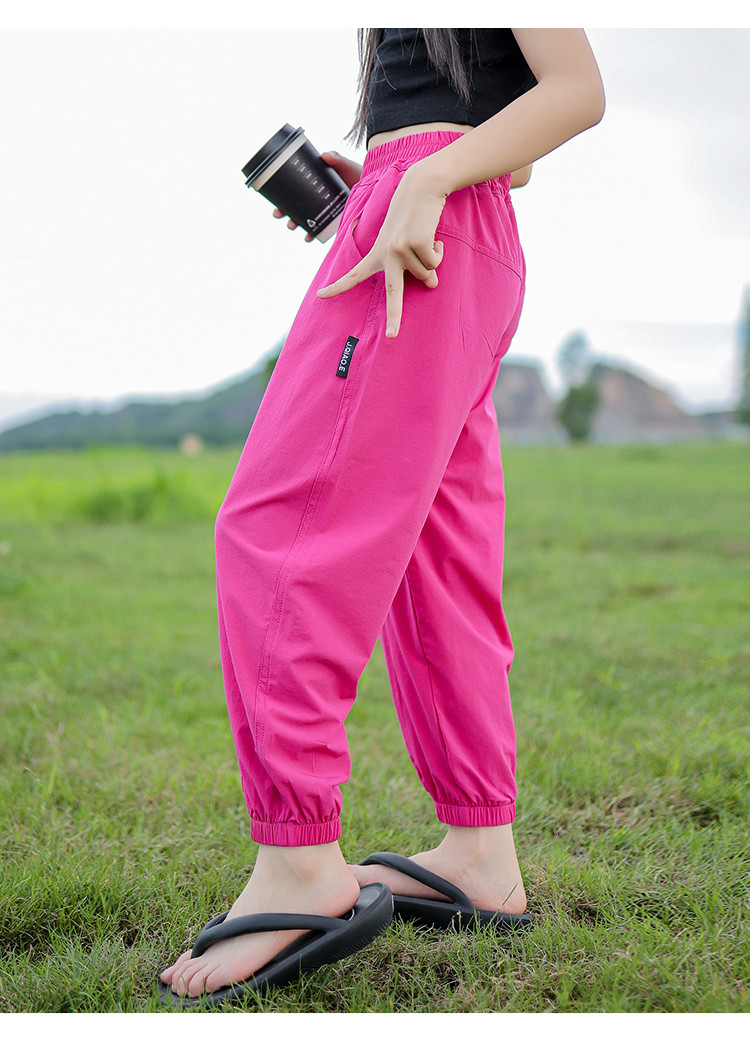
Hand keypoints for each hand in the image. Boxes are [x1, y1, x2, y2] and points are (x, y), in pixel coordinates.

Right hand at [272, 151, 362, 241]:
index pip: (293, 191)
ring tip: (293, 226)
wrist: (373, 187)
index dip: (281, 197)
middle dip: (284, 212)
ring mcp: (323, 211)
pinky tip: (308, 236)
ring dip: (295, 223)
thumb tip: (325, 155)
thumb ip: (336, 159)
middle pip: (294, 207)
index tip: (274, 201)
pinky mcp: (333, 221)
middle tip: (279, 215)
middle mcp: (316, 199)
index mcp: (314, 185)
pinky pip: (319, 230)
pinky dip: (312, 234)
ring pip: (304, 219)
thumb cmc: (357, 174)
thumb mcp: (345, 165)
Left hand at [316, 163, 446, 337]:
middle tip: (392, 336)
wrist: (420, 187)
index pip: (354, 274)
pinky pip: (434, 262)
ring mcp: (400, 249)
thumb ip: (415, 267)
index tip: (321, 296)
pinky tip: (433, 237)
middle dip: (394, 317)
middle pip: (392, 293)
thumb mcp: (408, 243)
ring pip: (425, 274)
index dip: (338, 287)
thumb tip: (432, 283)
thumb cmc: (412, 216)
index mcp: (376, 254)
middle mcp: (386, 254)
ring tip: (426, 239)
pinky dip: (439, 252)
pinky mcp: (417, 243)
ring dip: (432, 259)